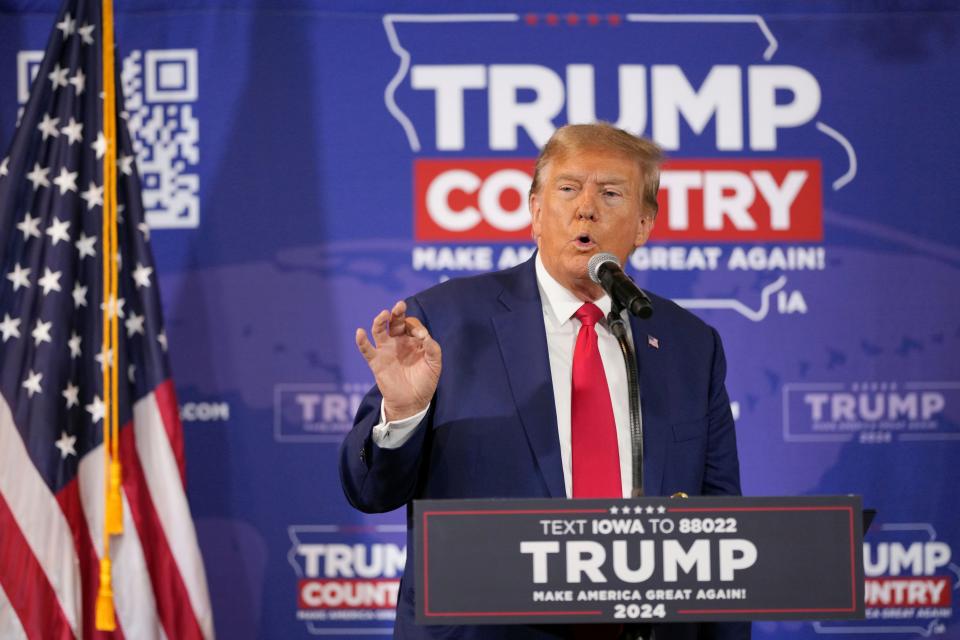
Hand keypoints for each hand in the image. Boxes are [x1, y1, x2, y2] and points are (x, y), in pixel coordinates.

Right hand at [356, 300, 441, 421]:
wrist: (412, 402)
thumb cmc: (425, 382)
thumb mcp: (435, 365)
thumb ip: (433, 350)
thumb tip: (426, 337)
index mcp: (413, 340)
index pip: (412, 325)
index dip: (416, 327)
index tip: (422, 337)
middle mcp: (398, 342)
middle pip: (395, 322)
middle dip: (397, 312)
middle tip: (400, 305)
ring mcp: (386, 350)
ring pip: (379, 331)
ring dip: (380, 321)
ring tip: (383, 314)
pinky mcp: (376, 362)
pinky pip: (367, 350)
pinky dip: (362, 341)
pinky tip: (360, 332)